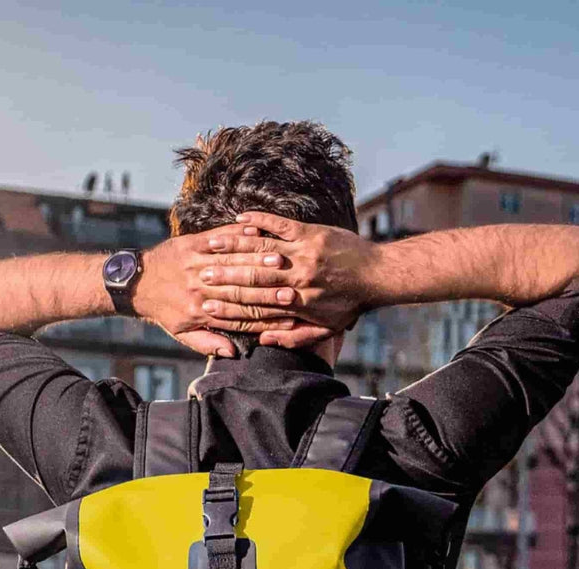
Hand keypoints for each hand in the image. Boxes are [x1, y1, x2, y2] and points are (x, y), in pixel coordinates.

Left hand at [134, 224, 304, 355]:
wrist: (136, 283)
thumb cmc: (164, 310)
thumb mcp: (183, 333)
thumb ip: (208, 343)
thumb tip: (232, 353)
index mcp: (200, 311)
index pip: (239, 313)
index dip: (264, 314)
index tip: (287, 313)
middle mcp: (199, 287)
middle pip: (239, 285)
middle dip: (266, 284)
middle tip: (292, 284)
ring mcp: (194, 263)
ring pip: (232, 260)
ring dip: (257, 257)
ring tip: (280, 256)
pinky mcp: (190, 244)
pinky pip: (218, 237)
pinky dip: (237, 234)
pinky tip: (257, 232)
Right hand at [196, 211, 381, 348]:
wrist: (378, 275)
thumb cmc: (350, 304)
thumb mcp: (325, 329)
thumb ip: (294, 337)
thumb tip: (264, 339)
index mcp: (297, 304)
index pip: (256, 306)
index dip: (229, 306)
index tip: (206, 307)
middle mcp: (297, 278)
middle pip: (253, 278)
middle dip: (224, 278)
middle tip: (200, 277)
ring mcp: (303, 253)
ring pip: (261, 251)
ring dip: (234, 248)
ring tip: (210, 248)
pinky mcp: (310, 233)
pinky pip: (279, 224)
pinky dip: (259, 221)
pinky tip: (240, 219)